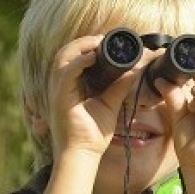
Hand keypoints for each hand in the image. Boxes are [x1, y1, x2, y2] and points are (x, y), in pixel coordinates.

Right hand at [48, 35, 137, 158]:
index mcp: (71, 85)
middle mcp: (61, 85)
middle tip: (104, 39)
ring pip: (63, 57)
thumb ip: (120, 86)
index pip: (74, 57)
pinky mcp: (60, 97)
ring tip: (99, 43)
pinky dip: (79, 61)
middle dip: (85, 41)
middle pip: (66, 52)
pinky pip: (66, 72)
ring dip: (80, 46)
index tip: (107, 40)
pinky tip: (93, 55)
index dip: (88, 44)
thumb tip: (136, 69)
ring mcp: (58, 90)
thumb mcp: (111, 104)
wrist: (83, 153)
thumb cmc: (92, 134)